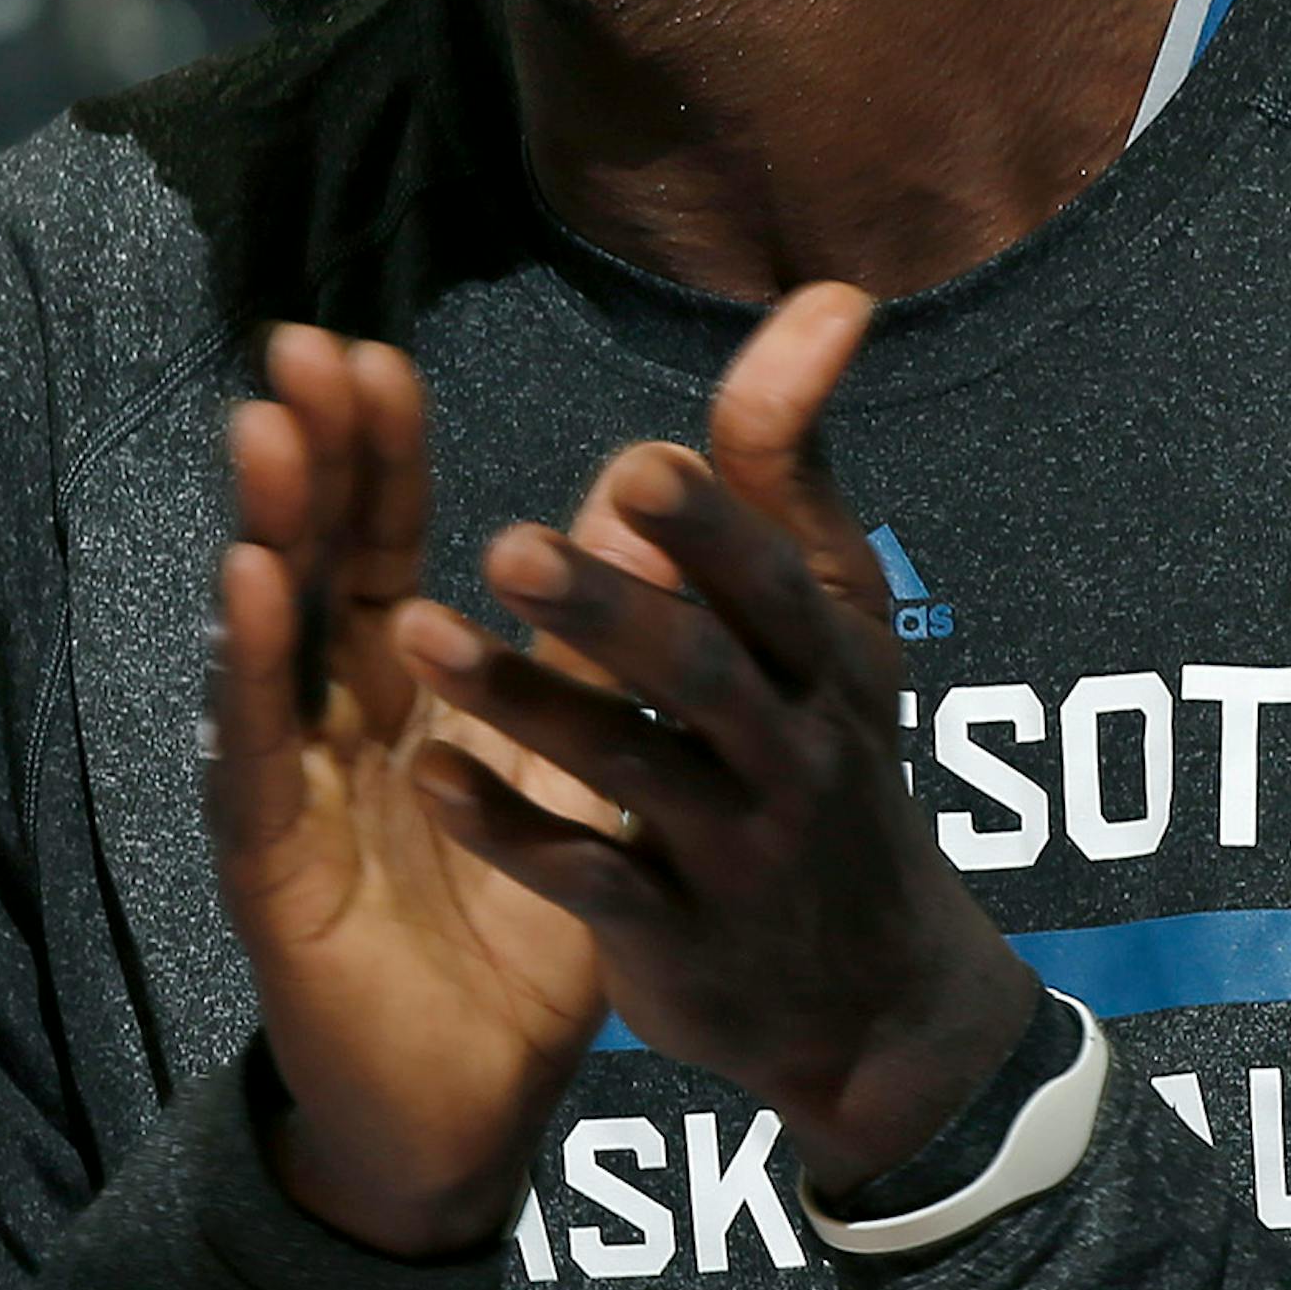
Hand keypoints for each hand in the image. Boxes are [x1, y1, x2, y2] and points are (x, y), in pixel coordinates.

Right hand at [206, 326, 628, 1256]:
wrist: (473, 1105)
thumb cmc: (519, 927)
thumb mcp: (573, 762)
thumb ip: (596, 632)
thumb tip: (643, 493)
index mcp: (407, 686)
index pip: (382, 542)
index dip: (375, 452)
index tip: (372, 354)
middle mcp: (336, 716)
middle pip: (313, 562)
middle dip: (307, 455)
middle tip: (302, 346)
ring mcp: (293, 783)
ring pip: (270, 635)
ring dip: (266, 528)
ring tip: (269, 428)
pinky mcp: (271, 863)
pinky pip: (258, 753)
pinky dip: (250, 664)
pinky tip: (249, 584)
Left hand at [394, 285, 1039, 1197]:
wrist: (874, 994)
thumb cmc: (830, 751)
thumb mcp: (834, 613)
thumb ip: (790, 460)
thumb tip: (831, 295)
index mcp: (828, 660)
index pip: (777, 582)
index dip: (713, 529)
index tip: (636, 465)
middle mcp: (792, 753)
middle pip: (706, 676)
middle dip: (614, 611)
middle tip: (509, 545)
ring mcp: (734, 854)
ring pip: (631, 773)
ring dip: (525, 703)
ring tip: (416, 633)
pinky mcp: (675, 939)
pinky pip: (586, 881)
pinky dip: (511, 831)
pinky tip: (430, 776)